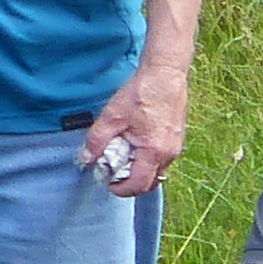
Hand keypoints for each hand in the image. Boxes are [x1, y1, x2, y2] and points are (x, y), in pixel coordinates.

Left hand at [81, 62, 188, 197]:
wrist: (165, 75)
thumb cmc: (142, 93)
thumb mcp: (111, 116)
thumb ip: (96, 140)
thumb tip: (86, 159)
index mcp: (153, 152)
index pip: (138, 185)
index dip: (120, 188)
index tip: (107, 181)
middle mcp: (168, 154)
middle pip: (149, 183)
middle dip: (130, 182)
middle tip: (113, 170)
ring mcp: (175, 147)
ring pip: (156, 171)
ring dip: (139, 170)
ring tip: (123, 153)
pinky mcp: (176, 140)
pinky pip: (161, 159)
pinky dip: (147, 159)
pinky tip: (135, 142)